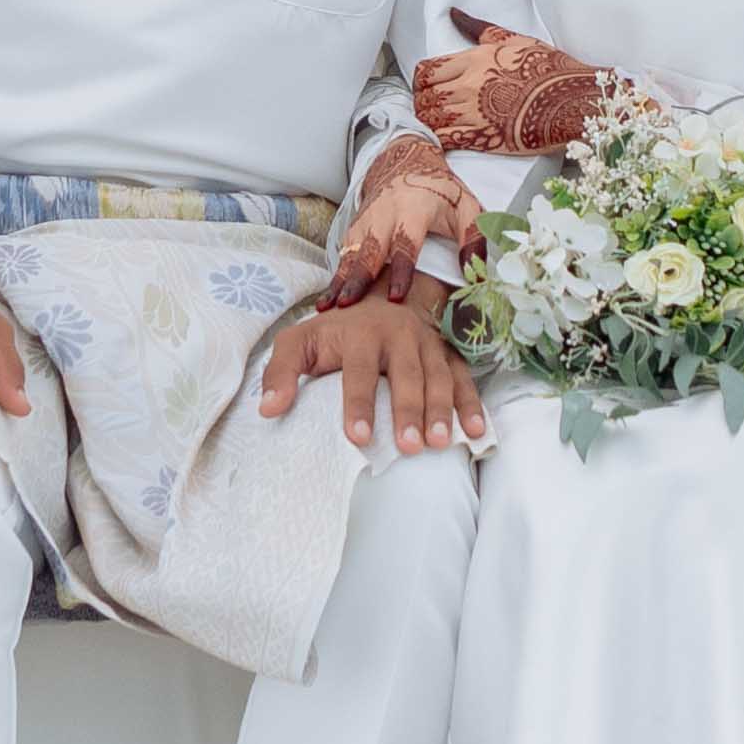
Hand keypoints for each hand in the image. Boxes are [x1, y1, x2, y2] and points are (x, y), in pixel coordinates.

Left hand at [258, 291, 488, 453]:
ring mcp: (426, 343)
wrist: (375, 295)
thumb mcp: (299, 342)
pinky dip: (471, 404)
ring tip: (439, 443)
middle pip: (406, 374)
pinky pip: (463, 377)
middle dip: (408, 410)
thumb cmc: (333, 332)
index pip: (359, 370)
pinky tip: (475, 432)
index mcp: (359, 332)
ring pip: (439, 376)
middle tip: (407, 447)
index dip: (358, 403)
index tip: (358, 437)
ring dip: (441, 410)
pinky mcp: (446, 352)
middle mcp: (397, 334)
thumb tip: (268, 409)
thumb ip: (281, 372)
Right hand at [330, 133, 480, 306]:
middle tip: (347, 304)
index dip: (400, 271)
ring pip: (350, 253)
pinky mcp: (355, 226)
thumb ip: (474, 241)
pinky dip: (335, 275)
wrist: (406, 160)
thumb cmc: (440, 190)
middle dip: (358, 278)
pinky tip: (327, 298)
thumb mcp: (467, 207)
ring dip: (339, 279)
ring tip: (328, 306)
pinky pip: (343, 253)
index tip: (395, 297)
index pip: (406, 243)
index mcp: (415, 209)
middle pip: (369, 250)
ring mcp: (366, 220)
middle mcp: (385, 214)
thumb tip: (474, 275)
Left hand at [410, 15, 616, 156]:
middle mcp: (467, 86)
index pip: (426, 71)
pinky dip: (439, 138)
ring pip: (430, 119)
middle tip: (432, 104)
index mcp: (473, 60)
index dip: (421, 79)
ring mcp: (473, 114)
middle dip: (423, 100)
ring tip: (439, 120)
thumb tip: (454, 14)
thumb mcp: (514, 39)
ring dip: (429, 119)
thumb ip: (480, 29)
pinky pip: (445, 139)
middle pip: (424, 96)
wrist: (571, 100)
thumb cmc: (548, 68)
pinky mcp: (482, 138)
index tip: (426, 85)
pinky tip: (447, 136)